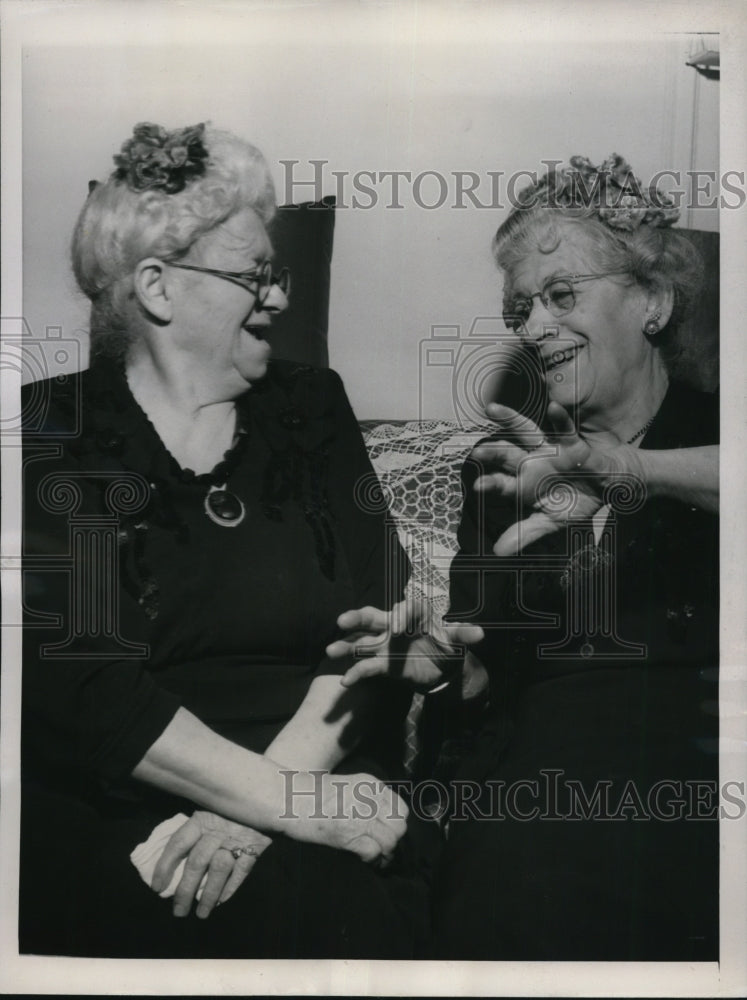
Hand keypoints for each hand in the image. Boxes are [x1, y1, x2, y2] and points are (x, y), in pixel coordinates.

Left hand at [150, 811, 270, 918]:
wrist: (260, 801)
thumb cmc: (227, 809)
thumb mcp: (207, 812)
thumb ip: (192, 832)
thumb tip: (171, 862)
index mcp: (201, 819)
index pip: (178, 844)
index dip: (165, 866)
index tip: (157, 887)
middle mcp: (217, 830)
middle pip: (197, 862)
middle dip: (185, 890)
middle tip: (178, 912)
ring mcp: (237, 840)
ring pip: (218, 870)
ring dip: (208, 895)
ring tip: (201, 913)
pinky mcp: (255, 847)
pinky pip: (241, 871)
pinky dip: (231, 888)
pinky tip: (221, 901)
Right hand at [281, 769, 408, 866]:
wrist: (288, 799)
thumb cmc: (312, 795)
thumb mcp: (347, 787)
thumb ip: (368, 799)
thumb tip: (384, 823)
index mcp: (371, 785)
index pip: (401, 809)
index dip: (396, 825)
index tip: (387, 833)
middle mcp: (369, 798)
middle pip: (399, 826)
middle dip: (393, 841)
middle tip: (382, 850)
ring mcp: (360, 815)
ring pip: (390, 841)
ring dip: (384, 854)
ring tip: (375, 859)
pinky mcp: (348, 834)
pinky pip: (373, 852)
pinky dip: (371, 861)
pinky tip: (363, 860)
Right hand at [325, 599, 483, 691]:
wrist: (442, 667)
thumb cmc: (447, 646)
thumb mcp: (456, 641)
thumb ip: (463, 635)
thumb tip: (481, 633)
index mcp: (414, 615)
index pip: (404, 610)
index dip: (400, 616)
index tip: (397, 629)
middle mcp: (394, 626)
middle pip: (373, 617)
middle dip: (357, 618)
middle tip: (342, 621)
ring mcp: (385, 645)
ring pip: (362, 641)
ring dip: (347, 645)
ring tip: (331, 651)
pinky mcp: (383, 664)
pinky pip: (366, 667)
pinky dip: (356, 673)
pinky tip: (346, 681)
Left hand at [472, 401, 641, 554]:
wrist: (610, 490)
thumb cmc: (578, 503)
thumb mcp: (553, 522)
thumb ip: (526, 533)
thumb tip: (498, 551)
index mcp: (525, 484)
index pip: (502, 483)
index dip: (491, 484)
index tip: (478, 486)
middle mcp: (532, 463)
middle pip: (506, 454)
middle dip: (492, 452)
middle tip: (477, 452)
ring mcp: (550, 450)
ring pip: (527, 432)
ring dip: (510, 420)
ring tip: (493, 409)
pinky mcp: (573, 443)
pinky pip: (565, 429)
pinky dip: (560, 418)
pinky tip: (553, 407)